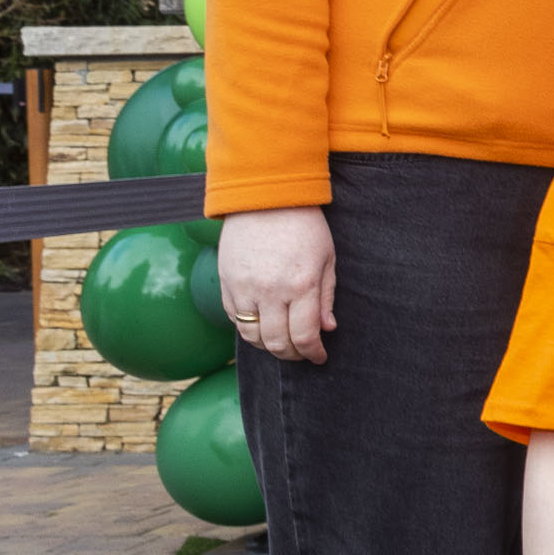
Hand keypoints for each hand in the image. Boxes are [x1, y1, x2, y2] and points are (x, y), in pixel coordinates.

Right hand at [218, 207, 335, 364]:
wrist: (264, 197)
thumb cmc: (303, 225)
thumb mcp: (326, 258)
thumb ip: (326, 296)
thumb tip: (327, 329)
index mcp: (301, 285)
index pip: (305, 335)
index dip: (313, 353)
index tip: (319, 357)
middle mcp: (271, 291)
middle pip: (277, 342)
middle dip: (292, 355)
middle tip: (302, 354)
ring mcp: (244, 288)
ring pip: (251, 336)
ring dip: (268, 346)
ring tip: (282, 343)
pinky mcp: (226, 282)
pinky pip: (234, 318)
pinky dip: (248, 329)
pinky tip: (262, 326)